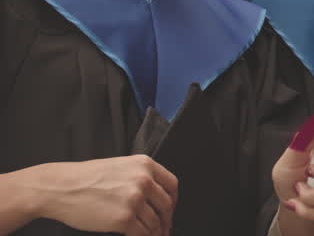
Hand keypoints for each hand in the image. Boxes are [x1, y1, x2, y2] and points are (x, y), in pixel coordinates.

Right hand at [26, 155, 176, 235]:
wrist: (60, 187)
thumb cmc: (85, 178)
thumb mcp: (120, 166)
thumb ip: (139, 176)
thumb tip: (155, 195)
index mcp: (145, 165)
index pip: (172, 185)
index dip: (173, 201)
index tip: (170, 210)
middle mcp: (143, 180)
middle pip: (166, 205)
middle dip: (166, 220)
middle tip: (164, 228)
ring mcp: (134, 199)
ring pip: (155, 222)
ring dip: (155, 232)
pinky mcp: (124, 218)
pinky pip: (142, 233)